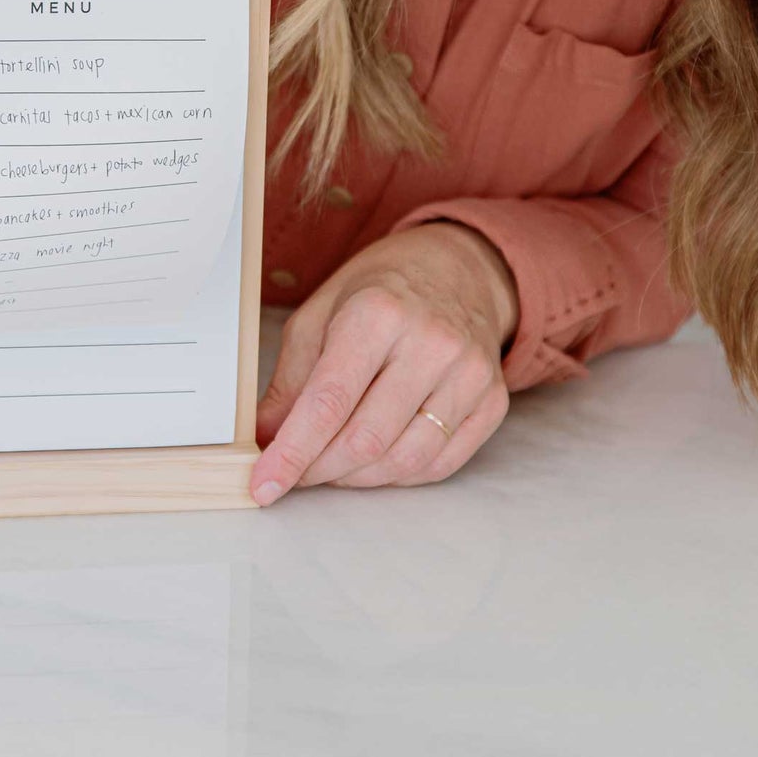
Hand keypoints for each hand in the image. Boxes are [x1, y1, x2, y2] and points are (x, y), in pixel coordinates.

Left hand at [251, 222, 517, 502]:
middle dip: (319, 470)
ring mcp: (469, 374)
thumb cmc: (380, 292)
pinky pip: (440, 464)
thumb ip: (291, 381)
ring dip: (357, 478)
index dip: (291, 452)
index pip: (329, 402)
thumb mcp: (320, 316)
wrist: (457, 270)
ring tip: (333, 464)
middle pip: (366, 439)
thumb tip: (265, 440)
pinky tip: (376, 460)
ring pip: (404, 461)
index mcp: (378, 313)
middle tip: (297, 471)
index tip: (264, 486)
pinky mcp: (493, 400)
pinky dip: (398, 476)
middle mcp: (431, 343)